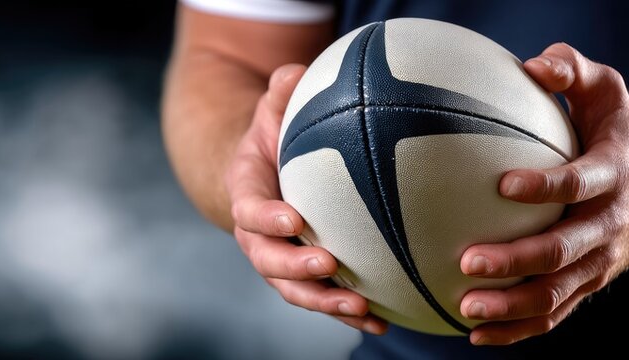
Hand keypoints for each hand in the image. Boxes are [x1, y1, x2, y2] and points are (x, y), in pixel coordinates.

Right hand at [225, 64, 387, 334]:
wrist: (268, 176)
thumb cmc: (275, 137)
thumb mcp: (272, 110)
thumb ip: (279, 94)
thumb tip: (293, 73)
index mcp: (247, 194)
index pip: (248, 210)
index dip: (267, 218)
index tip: (293, 219)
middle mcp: (259, 235)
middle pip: (267, 261)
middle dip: (294, 267)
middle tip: (326, 264)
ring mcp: (281, 259)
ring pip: (294, 289)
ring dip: (324, 301)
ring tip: (359, 306)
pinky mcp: (306, 275)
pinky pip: (323, 297)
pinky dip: (347, 312)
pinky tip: (380, 320)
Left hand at [458, 43, 628, 344]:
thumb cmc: (616, 130)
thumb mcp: (605, 89)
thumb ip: (571, 71)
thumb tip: (532, 64)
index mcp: (611, 173)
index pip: (578, 182)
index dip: (544, 186)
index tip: (501, 186)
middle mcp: (609, 222)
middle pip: (563, 250)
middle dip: (516, 260)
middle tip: (467, 262)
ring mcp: (600, 259)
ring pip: (557, 291)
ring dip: (512, 306)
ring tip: (465, 308)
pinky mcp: (590, 282)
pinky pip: (554, 312)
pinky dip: (519, 328)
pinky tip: (476, 334)